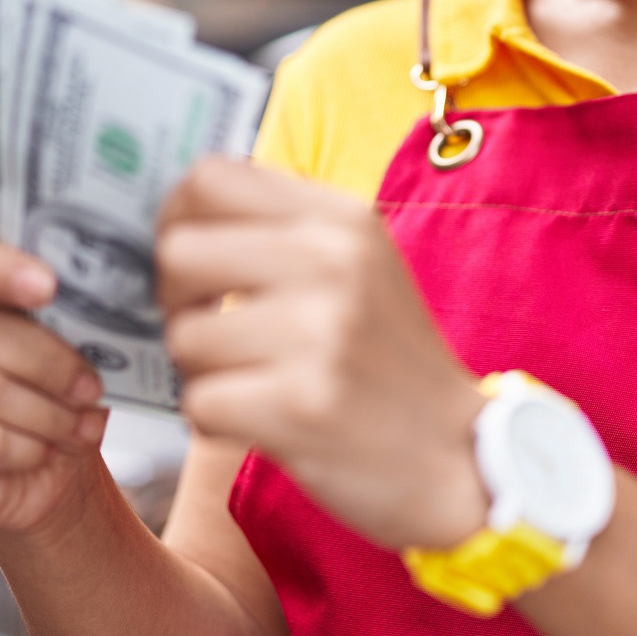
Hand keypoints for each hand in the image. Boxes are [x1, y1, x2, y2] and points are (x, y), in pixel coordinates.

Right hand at [0, 224, 111, 536]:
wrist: (38, 460)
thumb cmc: (48, 381)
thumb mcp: (64, 334)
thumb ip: (66, 308)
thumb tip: (100, 304)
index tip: (49, 286)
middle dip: (48, 360)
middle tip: (93, 386)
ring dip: (49, 413)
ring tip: (85, 425)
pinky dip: (29, 449)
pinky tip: (50, 450)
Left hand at [156, 158, 487, 550]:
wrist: (461, 458)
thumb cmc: (390, 364)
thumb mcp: (359, 267)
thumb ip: (281, 231)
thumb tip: (177, 222)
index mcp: (342, 219)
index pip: (210, 178)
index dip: (175, 219)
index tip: (188, 260)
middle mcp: (332, 262)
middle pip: (179, 253)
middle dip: (175, 301)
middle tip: (209, 328)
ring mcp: (319, 334)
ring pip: (183, 337)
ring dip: (201, 372)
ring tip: (253, 383)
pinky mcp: (300, 406)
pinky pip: (199, 403)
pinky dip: (217, 421)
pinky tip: (263, 422)